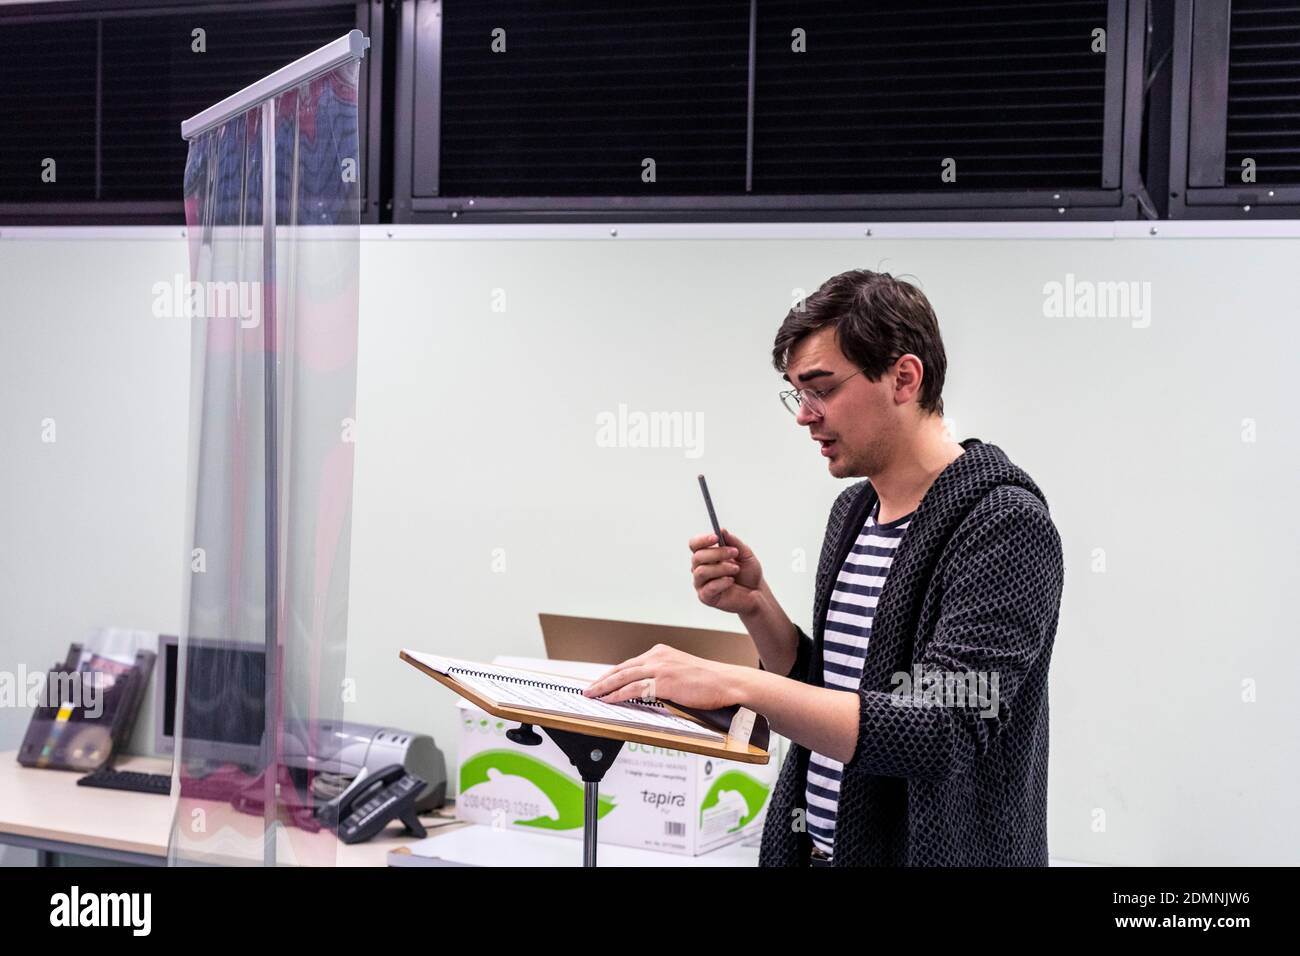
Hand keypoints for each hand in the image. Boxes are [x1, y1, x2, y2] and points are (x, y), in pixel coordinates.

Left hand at [581, 644, 743, 710]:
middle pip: (622, 669)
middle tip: (588, 690)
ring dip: (604, 688)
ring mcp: (660, 668)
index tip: (600, 683)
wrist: (727, 681)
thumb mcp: (681, 672)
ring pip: (623, 677)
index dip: (612, 675)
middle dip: (602, 681)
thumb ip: (662, 677)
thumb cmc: (708, 681)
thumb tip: (647, 691)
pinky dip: (618, 695)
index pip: (629, 664)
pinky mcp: (664, 681)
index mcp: (661, 653)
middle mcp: (658, 656)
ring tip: (592, 696)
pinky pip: (634, 689)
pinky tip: (608, 700)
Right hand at [689, 527, 763, 615]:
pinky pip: (708, 588)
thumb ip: (734, 542)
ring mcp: (701, 583)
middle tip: (734, 552)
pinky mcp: (706, 597)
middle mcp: (700, 568)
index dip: (702, 540)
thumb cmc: (748, 573)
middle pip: (697, 557)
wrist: (756, 593)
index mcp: (707, 556)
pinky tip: (731, 581)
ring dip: (721, 568)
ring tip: (736, 569)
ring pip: (701, 572)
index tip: (716, 537)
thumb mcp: (745, 554)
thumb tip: (722, 530)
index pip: (694, 545)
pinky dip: (721, 582)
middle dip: (717, 553)